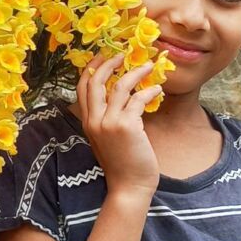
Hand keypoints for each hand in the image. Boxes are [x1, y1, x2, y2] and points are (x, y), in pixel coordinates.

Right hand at [76, 54, 160, 198]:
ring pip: (119, 86)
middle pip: (96, 81)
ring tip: (149, 66)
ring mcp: (108, 123)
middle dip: (109, 63)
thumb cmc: (123, 164)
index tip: (102, 55)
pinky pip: (137, 100)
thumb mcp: (107, 139)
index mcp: (87, 122)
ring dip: (135, 73)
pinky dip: (149, 91)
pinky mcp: (126, 126)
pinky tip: (158, 90)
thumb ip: (108, 120)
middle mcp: (94, 120)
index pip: (82, 87)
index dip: (91, 68)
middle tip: (123, 54)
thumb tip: (122, 99)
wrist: (129, 187)